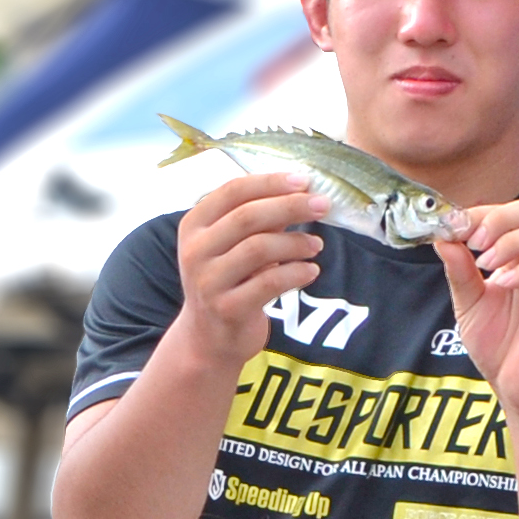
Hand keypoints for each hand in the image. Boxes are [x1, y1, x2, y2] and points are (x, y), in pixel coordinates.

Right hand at [174, 173, 328, 370]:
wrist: (208, 337)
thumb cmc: (228, 279)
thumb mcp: (234, 244)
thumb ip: (261, 218)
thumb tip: (304, 191)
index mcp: (195, 225)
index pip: (233, 191)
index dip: (271, 182)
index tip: (305, 181)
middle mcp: (196, 251)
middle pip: (247, 217)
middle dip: (290, 206)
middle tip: (324, 205)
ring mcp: (208, 282)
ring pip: (258, 248)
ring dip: (295, 242)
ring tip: (316, 245)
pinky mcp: (226, 309)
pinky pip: (269, 283)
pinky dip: (296, 273)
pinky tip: (311, 271)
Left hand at [436, 192, 518, 408]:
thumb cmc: (500, 346)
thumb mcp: (469, 304)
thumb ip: (459, 272)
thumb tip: (442, 238)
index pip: (511, 212)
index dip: (482, 213)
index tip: (455, 227)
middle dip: (501, 217)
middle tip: (474, 241)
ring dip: (512, 241)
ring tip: (486, 265)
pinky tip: (501, 285)